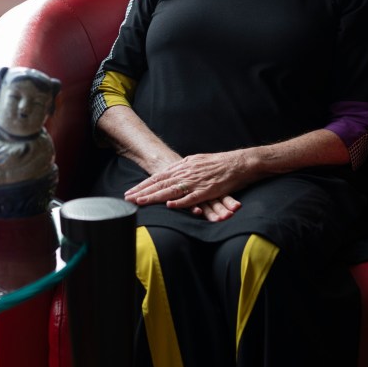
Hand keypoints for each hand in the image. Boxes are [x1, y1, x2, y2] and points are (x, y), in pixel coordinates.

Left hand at [124, 150, 255, 221]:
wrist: (240, 162)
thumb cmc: (219, 163)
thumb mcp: (197, 161)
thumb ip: (183, 168)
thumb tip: (171, 172)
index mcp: (183, 166)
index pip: (158, 176)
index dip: (143, 185)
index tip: (130, 192)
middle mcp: (187, 172)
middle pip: (160, 183)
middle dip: (143, 191)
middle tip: (127, 198)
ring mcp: (197, 181)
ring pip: (171, 190)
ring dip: (155, 197)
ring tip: (140, 202)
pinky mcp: (208, 190)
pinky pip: (192, 197)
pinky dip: (180, 202)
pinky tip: (169, 205)